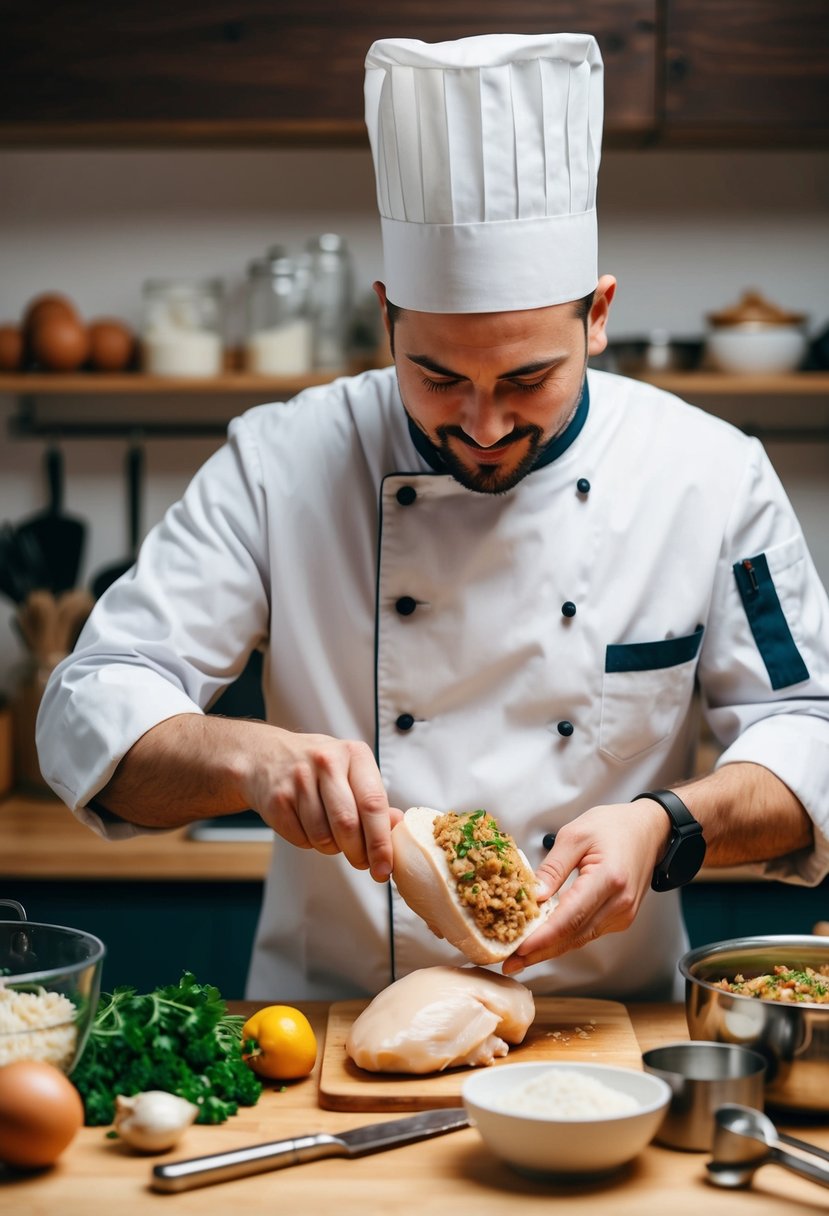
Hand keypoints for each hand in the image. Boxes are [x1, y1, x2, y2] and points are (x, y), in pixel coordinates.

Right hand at [241, 724, 402, 881]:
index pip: (373, 803)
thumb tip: (397, 827)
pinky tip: (309, 827)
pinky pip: (301, 839)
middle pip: (348, 824)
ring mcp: (298, 779)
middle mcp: (326, 761)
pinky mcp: (277, 799)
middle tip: (362, 864)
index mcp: (354, 754)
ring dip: (332, 848)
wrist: (265, 756)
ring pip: (323, 836)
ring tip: (331, 836)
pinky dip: (309, 843)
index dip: (380, 841)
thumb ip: (374, 799)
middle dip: (358, 853)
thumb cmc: (317, 767)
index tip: (385, 867)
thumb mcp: (350, 771)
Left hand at [501, 799, 670, 975]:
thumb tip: (534, 897)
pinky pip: (587, 932)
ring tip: (519, 956)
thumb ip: (553, 867)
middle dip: (540, 952)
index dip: (542, 937)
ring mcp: (623, 914)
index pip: (570, 917)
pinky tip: (543, 940)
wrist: (649, 830)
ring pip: (580, 939)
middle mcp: (620, 903)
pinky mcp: (621, 918)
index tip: (517, 949)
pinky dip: (564, 939)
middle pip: (574, 936)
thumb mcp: (575, 835)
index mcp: (609, 878)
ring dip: (550, 949)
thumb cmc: (613, 827)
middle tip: (509, 963)